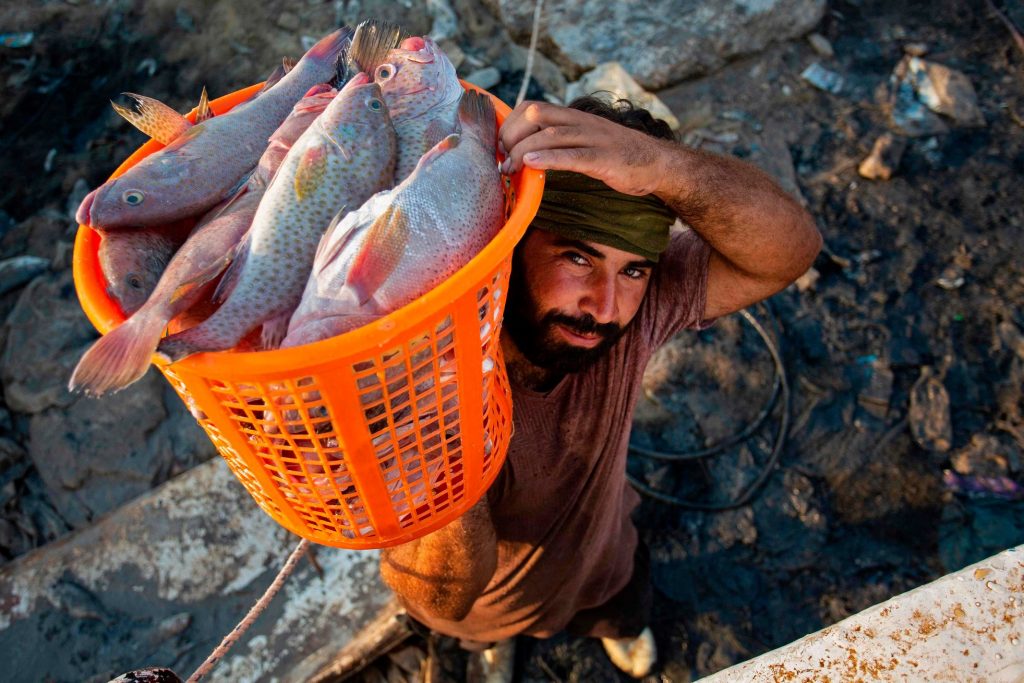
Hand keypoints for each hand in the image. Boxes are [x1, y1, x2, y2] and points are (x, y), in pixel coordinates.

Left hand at [498, 100, 669, 195]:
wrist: (656, 162)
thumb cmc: (614, 155)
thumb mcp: (583, 141)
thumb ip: (558, 140)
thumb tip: (524, 151)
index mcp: (573, 117)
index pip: (531, 107)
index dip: (510, 124)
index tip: (499, 147)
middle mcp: (580, 121)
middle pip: (535, 116)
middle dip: (511, 137)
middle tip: (502, 161)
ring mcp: (594, 138)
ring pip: (551, 135)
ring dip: (524, 151)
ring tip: (509, 167)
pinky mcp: (605, 159)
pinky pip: (574, 155)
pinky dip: (550, 158)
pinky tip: (532, 164)